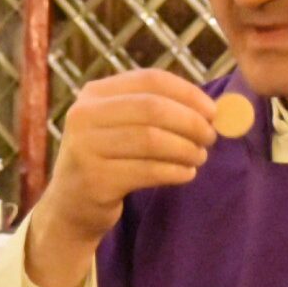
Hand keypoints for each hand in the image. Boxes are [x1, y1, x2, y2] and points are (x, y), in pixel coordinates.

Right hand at [27, 69, 218, 286]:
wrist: (72, 206)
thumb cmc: (110, 161)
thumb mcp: (123, 128)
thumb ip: (159, 113)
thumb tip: (215, 110)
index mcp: (95, 94)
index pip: (150, 80)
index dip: (187, 93)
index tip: (213, 111)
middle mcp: (84, 115)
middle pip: (152, 108)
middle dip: (190, 122)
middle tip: (210, 137)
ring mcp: (85, 147)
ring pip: (151, 139)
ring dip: (185, 149)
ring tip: (199, 158)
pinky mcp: (94, 180)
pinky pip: (148, 171)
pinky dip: (175, 171)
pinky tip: (186, 174)